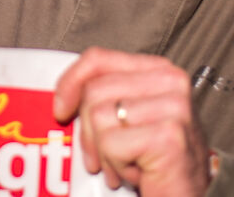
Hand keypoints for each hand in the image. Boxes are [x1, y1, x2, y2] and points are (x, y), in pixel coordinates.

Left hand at [54, 47, 212, 195]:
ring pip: (99, 117)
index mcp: (159, 69)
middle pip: (94, 91)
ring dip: (105, 153)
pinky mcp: (168, 135)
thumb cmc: (156, 161)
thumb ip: (105, 96)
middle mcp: (171, 81)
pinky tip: (139, 174)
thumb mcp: (129, 118)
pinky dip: (117, 166)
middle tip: (104, 157)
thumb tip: (61, 97)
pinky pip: (111, 144)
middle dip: (88, 131)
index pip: (98, 59)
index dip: (70, 81)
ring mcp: (173, 107)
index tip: (60, 109)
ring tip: (126, 165)